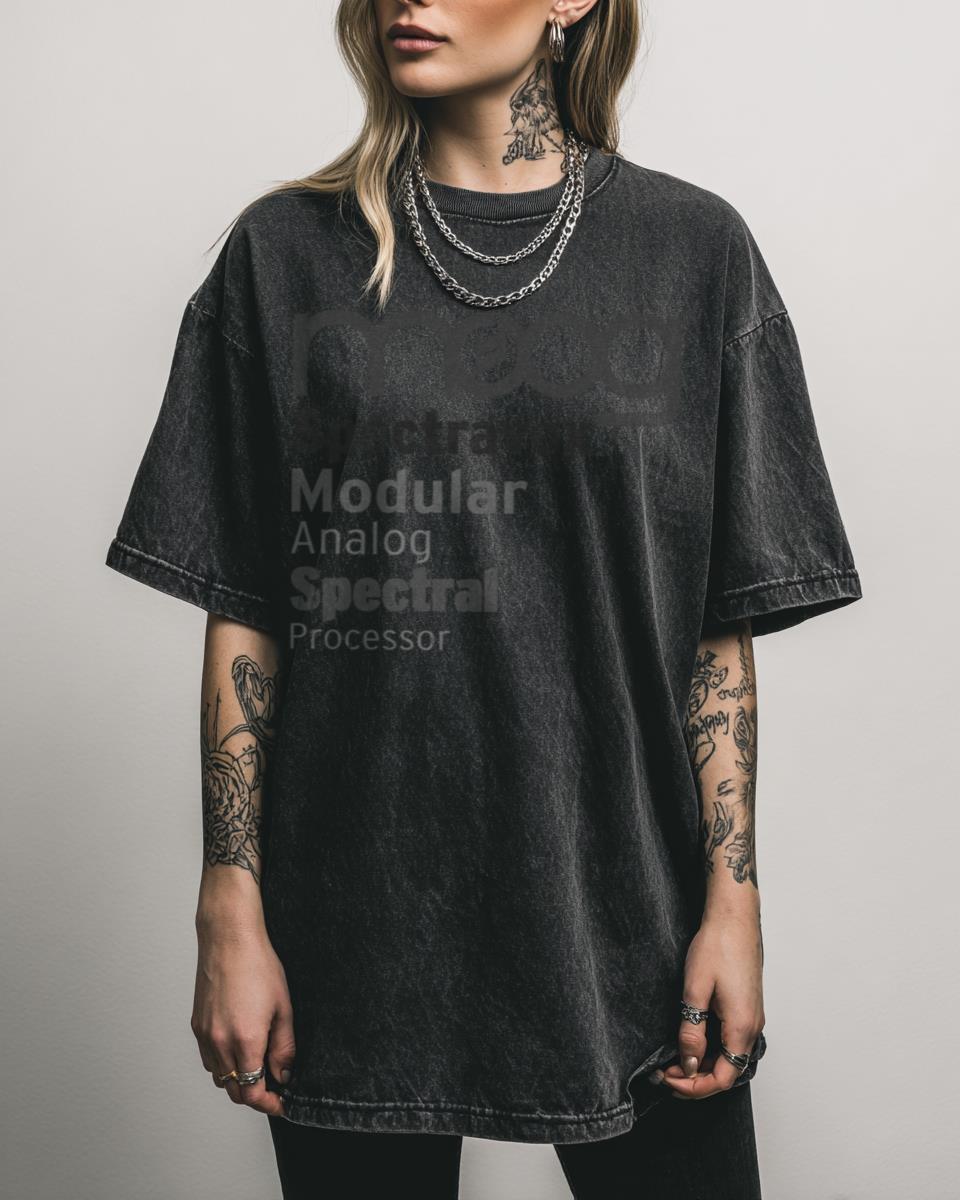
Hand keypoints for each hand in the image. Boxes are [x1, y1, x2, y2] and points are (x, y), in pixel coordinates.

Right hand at [191, 914, 295, 1116]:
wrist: (229, 939)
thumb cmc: (258, 966)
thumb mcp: (283, 1007)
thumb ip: (284, 1047)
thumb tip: (284, 1074)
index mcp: (245, 1040)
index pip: (252, 1092)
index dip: (268, 1104)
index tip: (281, 1103)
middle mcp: (220, 1043)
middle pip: (234, 1091)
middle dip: (255, 1095)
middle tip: (274, 1088)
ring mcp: (205, 1035)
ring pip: (219, 1077)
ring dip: (238, 1081)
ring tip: (258, 1066)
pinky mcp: (196, 1026)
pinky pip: (208, 1059)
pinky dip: (223, 1065)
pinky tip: (238, 1050)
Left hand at [658, 909, 763, 1099]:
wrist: (734, 918)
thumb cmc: (717, 946)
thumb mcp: (695, 990)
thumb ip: (692, 1031)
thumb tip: (689, 1064)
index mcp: (742, 1027)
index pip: (722, 1078)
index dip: (694, 1087)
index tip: (668, 1079)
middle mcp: (753, 1027)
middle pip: (727, 1072)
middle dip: (695, 1079)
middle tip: (664, 1072)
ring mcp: (752, 1017)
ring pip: (729, 1057)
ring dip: (703, 1064)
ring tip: (673, 1059)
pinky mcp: (747, 1008)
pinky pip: (731, 1041)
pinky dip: (711, 1049)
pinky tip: (691, 1041)